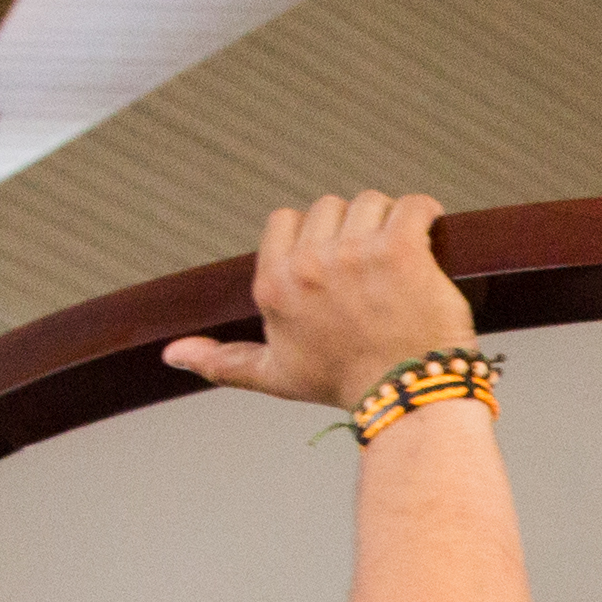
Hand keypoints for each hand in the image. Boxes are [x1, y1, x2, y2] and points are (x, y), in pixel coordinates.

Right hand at [171, 192, 476, 413]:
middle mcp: (308, 266)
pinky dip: (427, 215)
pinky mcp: (401, 250)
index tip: (342, 267)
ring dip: (391, 224)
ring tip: (403, 266)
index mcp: (274, 285)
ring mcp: (355, 255)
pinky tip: (431, 241)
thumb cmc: (344, 385)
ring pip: (372, 202)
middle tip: (377, 270)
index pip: (287, 220)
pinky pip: (415, 205)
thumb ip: (223, 362)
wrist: (406, 399)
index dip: (318, 236)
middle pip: (331, 207)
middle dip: (355, 229)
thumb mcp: (276, 375)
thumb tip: (171, 355)